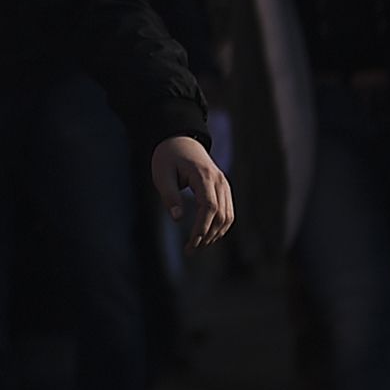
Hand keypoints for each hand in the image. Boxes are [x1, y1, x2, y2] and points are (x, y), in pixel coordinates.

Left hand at [153, 135, 233, 250]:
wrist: (180, 140)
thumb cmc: (167, 157)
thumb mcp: (161, 174)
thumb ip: (170, 196)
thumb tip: (178, 218)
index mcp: (203, 176)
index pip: (209, 206)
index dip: (202, 227)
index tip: (191, 242)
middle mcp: (219, 181)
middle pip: (221, 214)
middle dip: (207, 235)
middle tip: (190, 250)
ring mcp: (224, 184)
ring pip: (228, 215)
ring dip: (215, 234)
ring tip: (197, 246)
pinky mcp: (224, 189)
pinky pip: (228, 211)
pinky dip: (220, 226)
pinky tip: (207, 236)